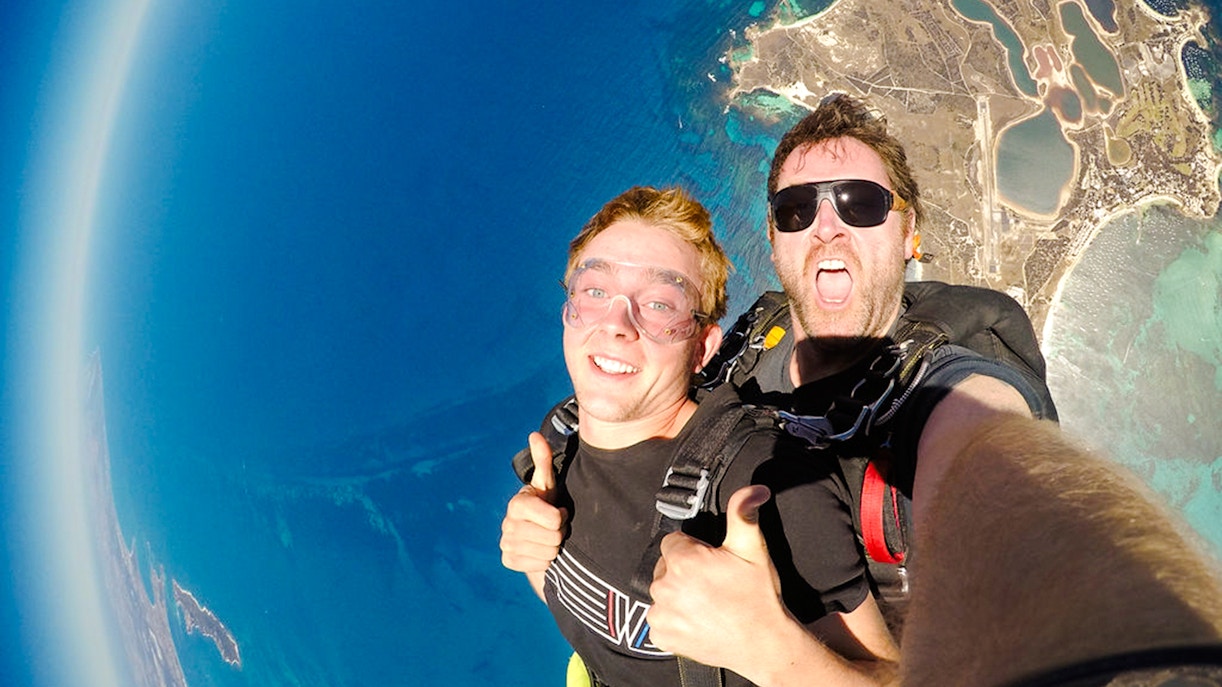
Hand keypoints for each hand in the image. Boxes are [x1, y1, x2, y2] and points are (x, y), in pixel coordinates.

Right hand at [500, 432, 567, 572]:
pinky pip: (539, 566)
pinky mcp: (508, 561)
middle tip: (554, 527)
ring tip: (548, 537)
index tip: (558, 511)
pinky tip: (539, 550)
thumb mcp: (548, 484)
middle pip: (553, 538)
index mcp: (517, 504)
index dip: (561, 517)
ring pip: (548, 554)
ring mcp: (506, 544)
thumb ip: (543, 460)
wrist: (535, 533)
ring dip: (553, 547)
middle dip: (559, 533)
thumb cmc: (546, 504)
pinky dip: (544, 561)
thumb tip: (535, 435)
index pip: (554, 520)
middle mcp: (507, 524)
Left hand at [648, 485, 787, 671]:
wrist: (764, 644)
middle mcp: (665, 587)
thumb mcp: (753, 550)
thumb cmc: (759, 597)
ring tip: (706, 604)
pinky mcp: (661, 636)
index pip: (673, 542)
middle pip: (665, 567)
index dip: (693, 550)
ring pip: (662, 592)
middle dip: (683, 571)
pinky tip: (697, 620)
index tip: (711, 562)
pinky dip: (673, 620)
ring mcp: (661, 614)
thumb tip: (753, 489)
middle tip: (712, 584)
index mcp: (682, 561)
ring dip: (677, 595)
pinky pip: (659, 619)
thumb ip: (743, 513)